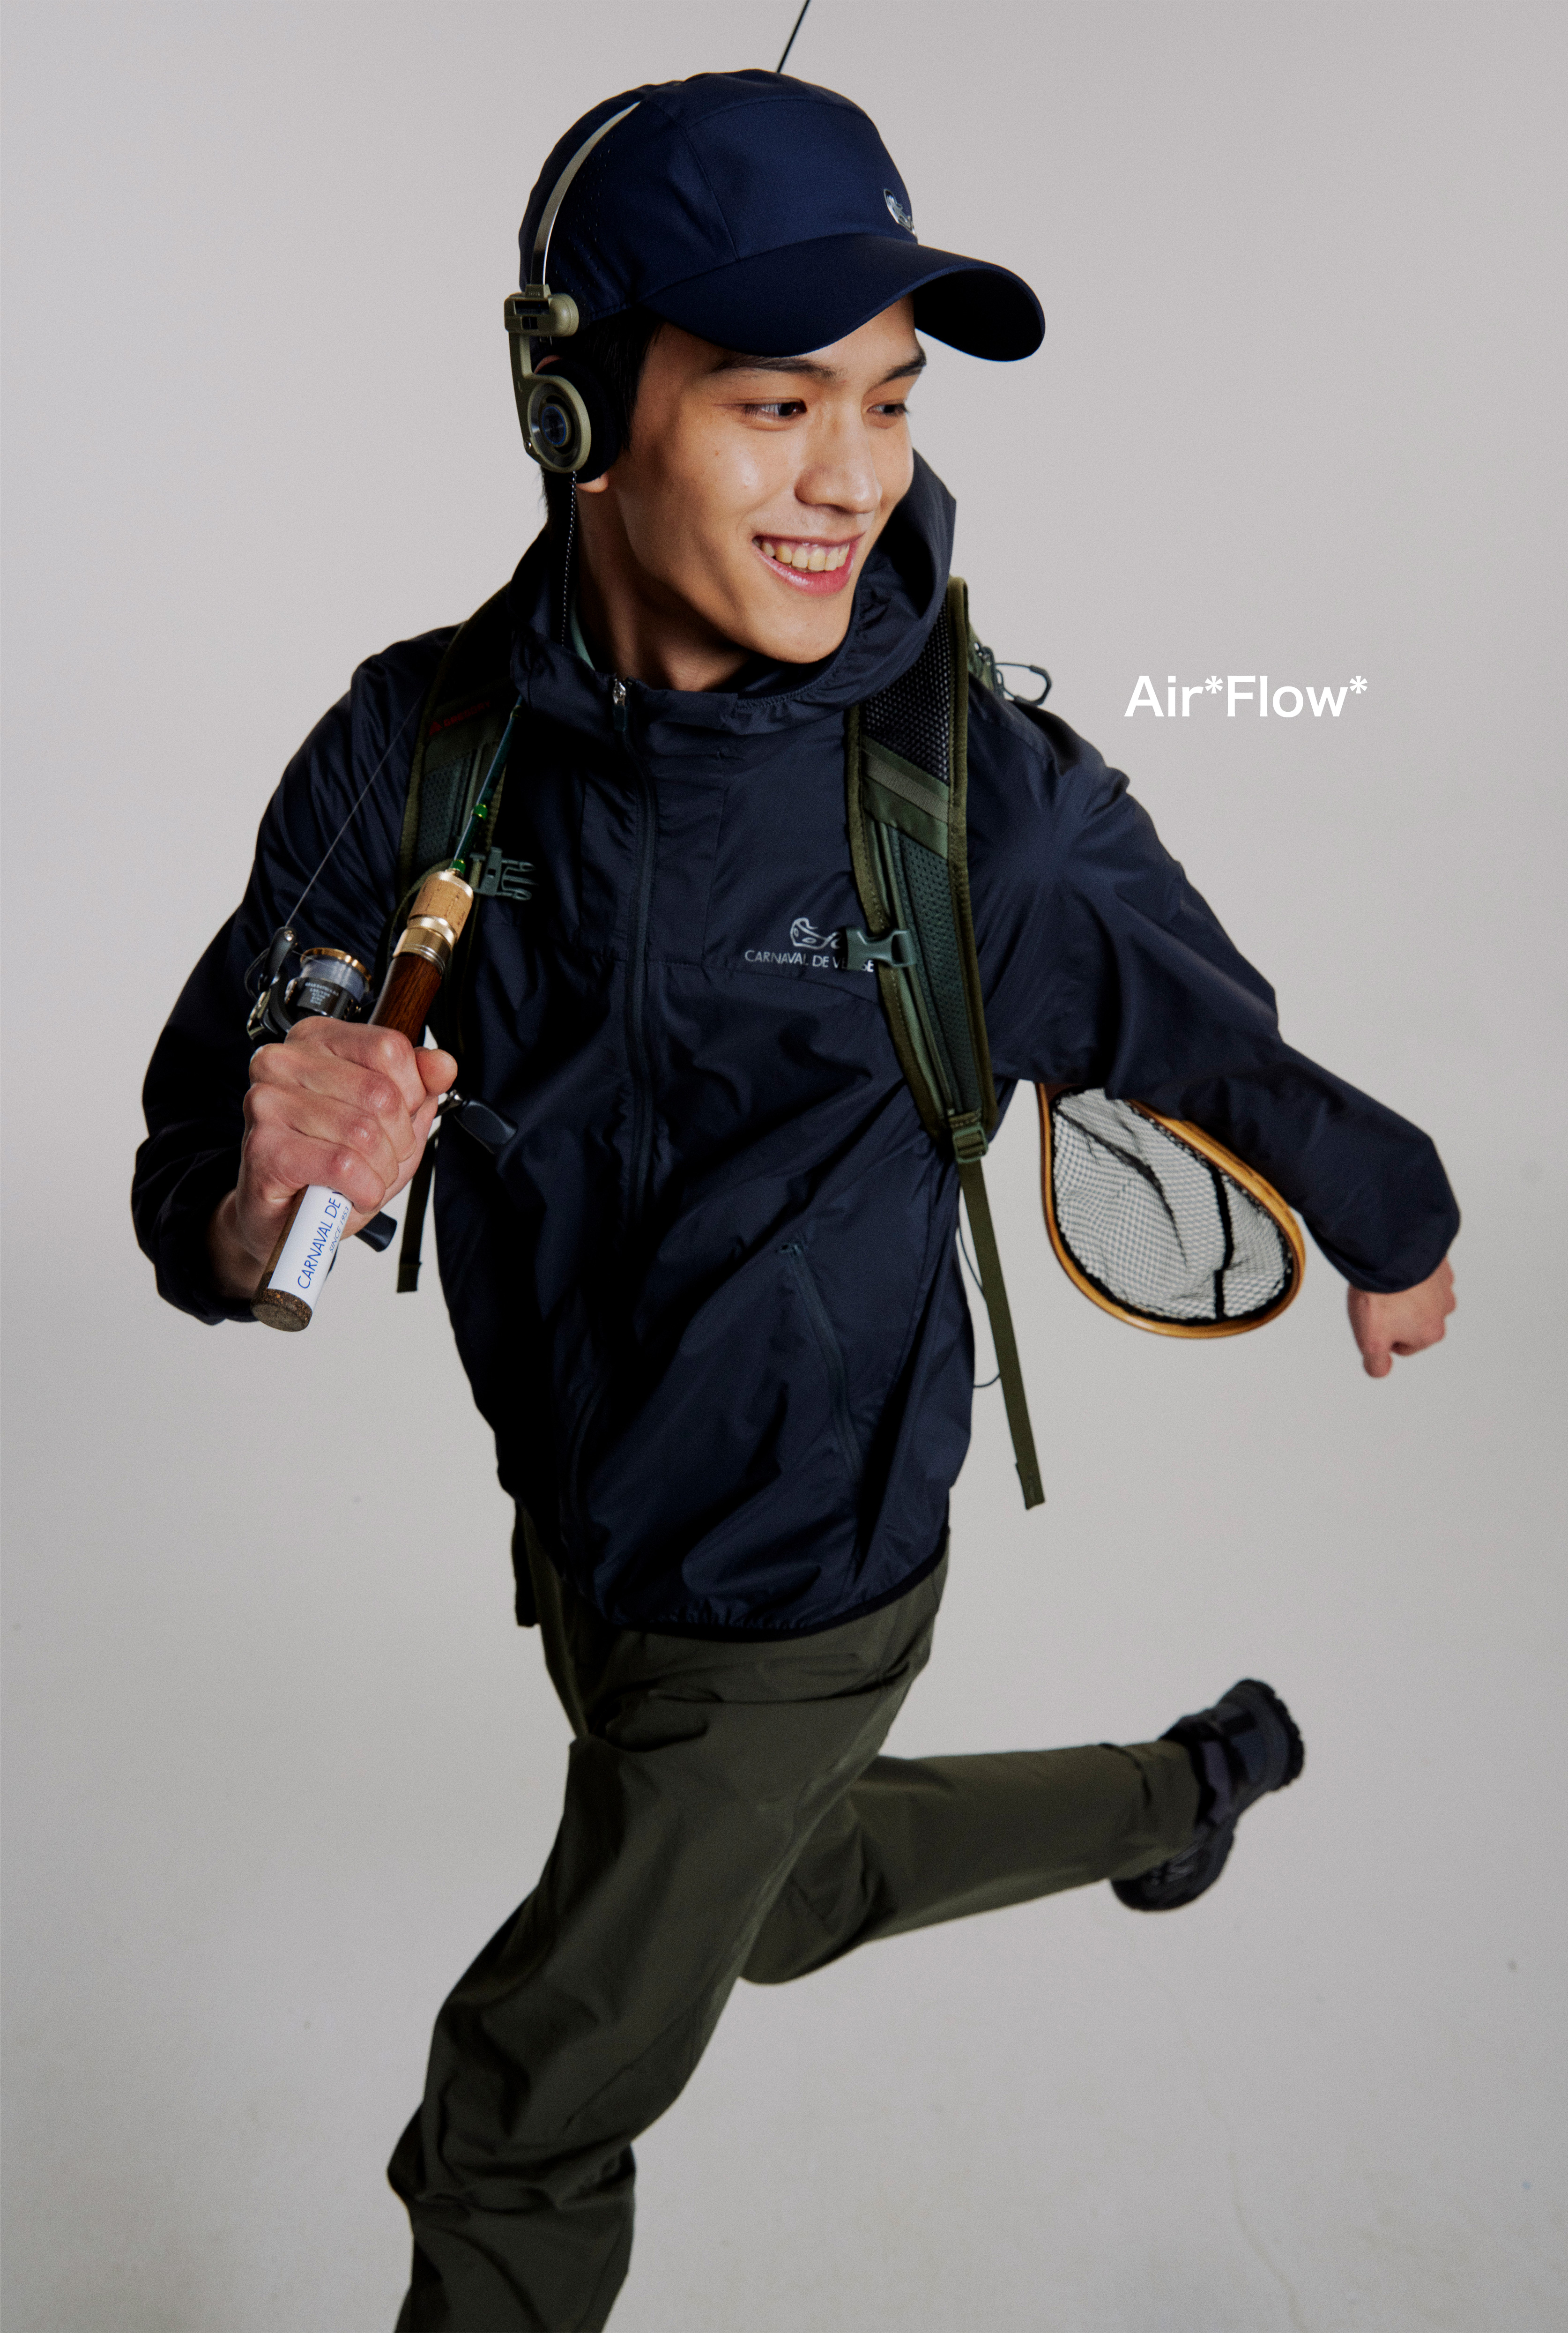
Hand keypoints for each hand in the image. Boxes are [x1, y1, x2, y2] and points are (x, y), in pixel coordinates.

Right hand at [208, 1019, 456, 1300]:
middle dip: (397, 1141)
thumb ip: (420, 1087)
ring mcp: (267, 1102)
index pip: (389, 1048)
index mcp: (315, 1039)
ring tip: (361, 1179)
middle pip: (381, 1094)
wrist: (282, 1217)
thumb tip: (442, 1064)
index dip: (412, 1094)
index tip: (398, 1119)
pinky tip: (349, 1193)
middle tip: (378, 1160)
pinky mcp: (264, 1147)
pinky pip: (343, 1165)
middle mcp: (283, 1062)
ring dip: (379, 1171)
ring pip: (364, 1133)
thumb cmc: (332, 1164)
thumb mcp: (391, 1121)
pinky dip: (362, 1190)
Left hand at [1346, 1257, 1454, 1378]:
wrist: (1390, 1252)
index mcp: (1432, 1333)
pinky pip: (1419, 1270)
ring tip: (1384, 1281)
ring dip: (1402, 1290)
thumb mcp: (1372, 1342)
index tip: (1374, 1318)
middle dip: (1394, 1312)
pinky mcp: (1438, 1259)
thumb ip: (1377, 1364)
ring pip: (1417, 1294)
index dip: (1381, 1334)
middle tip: (1377, 1298)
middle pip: (1412, 1320)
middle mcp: (1444, 1309)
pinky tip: (1393, 1264)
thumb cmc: (1382, 1298)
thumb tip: (1381, 1370)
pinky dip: (1408, 1270)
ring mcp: (1443, 1282)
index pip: (1402, 1345)